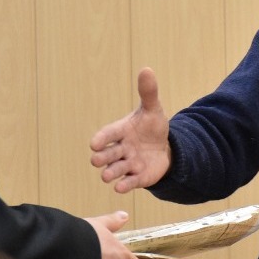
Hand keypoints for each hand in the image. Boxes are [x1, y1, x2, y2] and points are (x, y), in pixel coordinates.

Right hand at [90, 68, 171, 192]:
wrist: (163, 148)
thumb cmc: (151, 127)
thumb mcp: (153, 109)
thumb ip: (148, 92)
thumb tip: (147, 69)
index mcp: (121, 131)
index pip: (108, 134)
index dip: (101, 138)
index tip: (94, 143)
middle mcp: (121, 149)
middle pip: (108, 154)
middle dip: (102, 157)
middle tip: (96, 160)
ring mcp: (128, 164)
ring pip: (115, 170)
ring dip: (110, 173)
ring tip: (106, 176)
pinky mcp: (137, 177)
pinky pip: (129, 182)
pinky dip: (124, 185)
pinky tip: (120, 188)